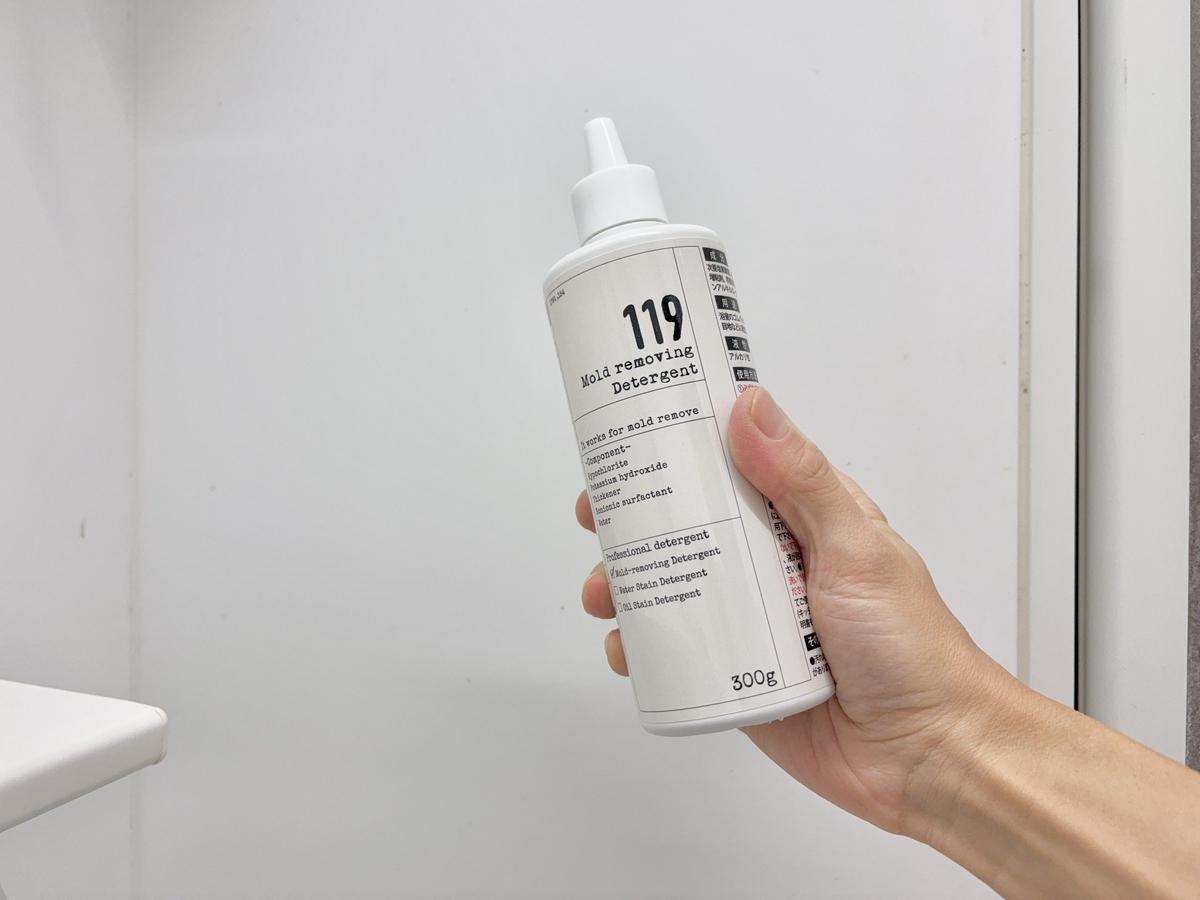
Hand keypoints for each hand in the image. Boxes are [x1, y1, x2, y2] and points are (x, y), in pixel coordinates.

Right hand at [576, 386, 1016, 836]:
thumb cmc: (910, 645)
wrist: (926, 756)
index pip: (735, 463)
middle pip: (689, 523)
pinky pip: (677, 652)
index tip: (630, 434)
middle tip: (595, 513)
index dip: (680, 446)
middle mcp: (772, 562)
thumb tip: (749, 406)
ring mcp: (751, 619)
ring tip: (603, 592)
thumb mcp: (857, 547)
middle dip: (635, 517)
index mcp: (805, 517)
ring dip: (627, 583)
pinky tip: (626, 646)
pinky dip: (643, 647)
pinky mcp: (736, 673)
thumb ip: (802, 479)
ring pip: (674, 586)